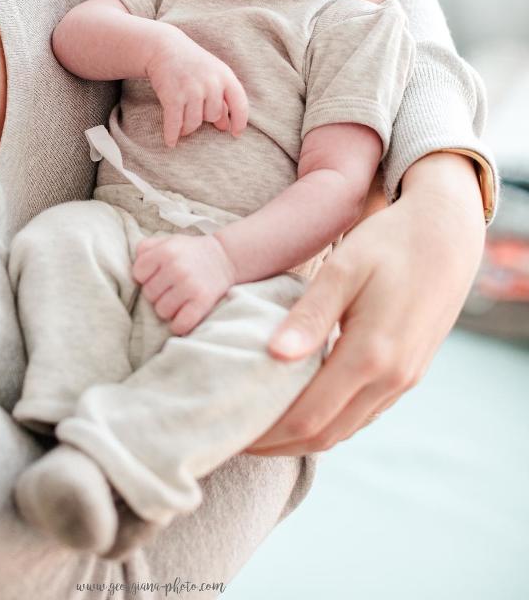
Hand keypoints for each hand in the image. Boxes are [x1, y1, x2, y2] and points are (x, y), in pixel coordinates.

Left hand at [132, 234, 236, 334]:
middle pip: (148, 294)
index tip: (156, 275)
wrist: (225, 257)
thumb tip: (133, 263)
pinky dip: (179, 324)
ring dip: (168, 308)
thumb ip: (146, 247)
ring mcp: (189, 286)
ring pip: (161, 311)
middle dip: (157, 293)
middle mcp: (176, 268)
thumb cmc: (190, 251)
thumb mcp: (168, 241)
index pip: (138, 274)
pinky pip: (180, 324)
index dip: (145, 276)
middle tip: (170, 287)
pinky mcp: (202, 302)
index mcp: (165, 251)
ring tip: (178, 299)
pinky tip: (183, 315)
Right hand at [145, 26, 247, 146]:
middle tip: (193, 112)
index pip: (240, 104)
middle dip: (203, 118)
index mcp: (225, 76)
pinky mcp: (173, 96)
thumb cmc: (192, 64)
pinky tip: (171, 142)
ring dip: (187, 128)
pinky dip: (172, 135)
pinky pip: (175, 124)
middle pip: (213, 116)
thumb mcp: (212, 76)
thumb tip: (226, 126)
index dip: (240, 122)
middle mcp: (210, 83)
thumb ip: (222, 99)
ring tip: (182, 125)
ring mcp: (191, 89)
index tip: (235, 134)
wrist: (163, 47)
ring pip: (194, 123)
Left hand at [246, 153, 484, 453]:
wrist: (448, 234)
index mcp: (370, 355)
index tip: (230, 429)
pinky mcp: (409, 373)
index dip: (267, 433)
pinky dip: (330, 419)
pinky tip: (303, 405)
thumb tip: (274, 355)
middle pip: (325, 434)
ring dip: (303, 435)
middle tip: (235, 436)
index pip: (308, 417)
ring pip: (346, 428)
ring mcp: (404, 380)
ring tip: (261, 426)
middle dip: (278, 443)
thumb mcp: (343, 269)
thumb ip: (310, 315)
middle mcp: (391, 378)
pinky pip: (363, 412)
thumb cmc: (389, 242)